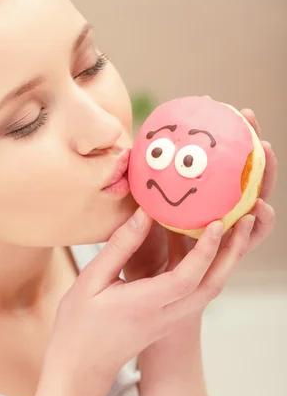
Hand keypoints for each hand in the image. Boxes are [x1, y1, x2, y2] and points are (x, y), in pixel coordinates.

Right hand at [47, 208, 251, 390]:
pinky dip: (209, 270)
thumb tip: (144, 214)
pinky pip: (197, 293)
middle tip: (246, 221)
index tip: (218, 222)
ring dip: (225, 261)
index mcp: (144, 305)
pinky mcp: (168, 320)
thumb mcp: (90, 280)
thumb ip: (119, 246)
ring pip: (209, 291)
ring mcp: (170, 321)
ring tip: (234, 230)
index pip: (187, 277)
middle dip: (232, 253)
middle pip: (211, 286)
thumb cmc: (79, 325)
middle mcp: (165, 316)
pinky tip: (204, 248)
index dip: (206, 250)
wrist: (82, 367)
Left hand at [124, 107, 276, 284]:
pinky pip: (248, 242)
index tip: (210, 103)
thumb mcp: (131, 214)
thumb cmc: (131, 252)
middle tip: (247, 117)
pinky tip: (259, 207)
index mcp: (194, 202)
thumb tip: (132, 151)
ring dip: (263, 177)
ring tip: (265, 152)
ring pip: (251, 203)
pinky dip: (258, 225)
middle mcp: (213, 214)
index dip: (214, 134)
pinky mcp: (226, 260)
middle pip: (238, 177)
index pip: (211, 164)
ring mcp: (223, 235)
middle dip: (246, 143)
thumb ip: (137, 190)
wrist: (135, 292)